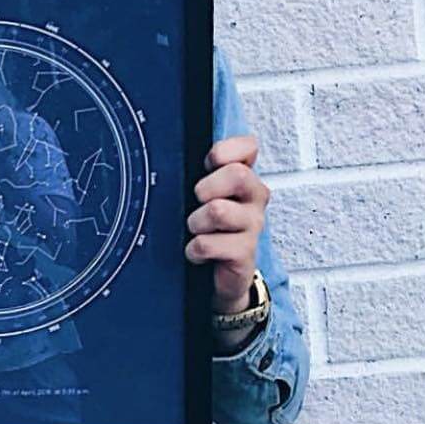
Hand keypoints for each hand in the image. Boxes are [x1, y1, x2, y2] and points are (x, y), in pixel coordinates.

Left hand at [184, 133, 269, 333]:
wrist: (218, 276)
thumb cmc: (205, 227)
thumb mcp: (201, 196)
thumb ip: (197, 173)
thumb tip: (170, 153)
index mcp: (244, 177)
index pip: (248, 146)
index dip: (224, 152)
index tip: (208, 165)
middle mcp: (254, 198)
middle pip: (237, 175)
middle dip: (206, 188)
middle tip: (196, 201)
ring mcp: (252, 226)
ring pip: (218, 211)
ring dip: (195, 222)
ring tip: (194, 229)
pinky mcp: (245, 254)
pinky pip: (208, 244)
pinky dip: (194, 249)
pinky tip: (197, 253)